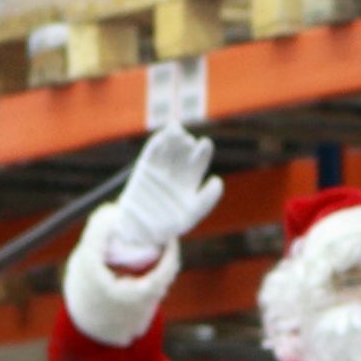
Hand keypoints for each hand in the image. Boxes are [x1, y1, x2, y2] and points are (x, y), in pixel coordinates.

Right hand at [104, 124, 217, 268]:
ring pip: (169, 147)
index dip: (203, 151)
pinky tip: (164, 136)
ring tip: (176, 130)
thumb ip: (206, 199)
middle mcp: (177, 170)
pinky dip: (158, 143)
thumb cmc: (170, 224)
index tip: (205, 144)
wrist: (142, 231)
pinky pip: (152, 153)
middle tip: (187, 139)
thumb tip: (218, 181)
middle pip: (184, 151)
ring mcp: (160, 168)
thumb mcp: (192, 214)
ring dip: (172, 137)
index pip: (199, 161)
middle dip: (186, 142)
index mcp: (190, 180)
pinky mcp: (145, 168)